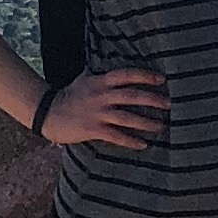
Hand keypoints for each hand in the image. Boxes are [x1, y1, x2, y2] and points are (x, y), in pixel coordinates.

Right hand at [39, 65, 168, 149]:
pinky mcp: (93, 129)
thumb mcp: (85, 80)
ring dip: (146, 122)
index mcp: (100, 81)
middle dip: (153, 100)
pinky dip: (131, 140)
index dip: (145, 76)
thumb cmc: (69, 96)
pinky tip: (143, 144)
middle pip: (132, 96)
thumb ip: (102, 78)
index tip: (162, 79)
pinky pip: (116, 136)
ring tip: (160, 126)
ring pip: (127, 117)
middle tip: (169, 104)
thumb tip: (120, 73)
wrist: (48, 113)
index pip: (126, 75)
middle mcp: (101, 95)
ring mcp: (97, 113)